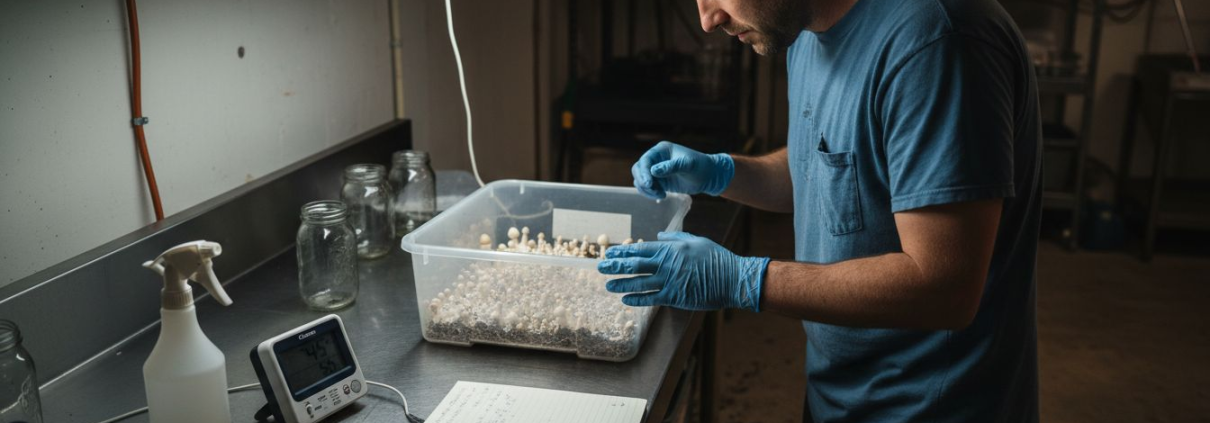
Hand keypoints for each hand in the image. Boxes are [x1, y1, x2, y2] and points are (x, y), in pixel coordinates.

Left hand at [597, 232, 770, 310]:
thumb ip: (675, 238)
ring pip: (640, 283)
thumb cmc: (716, 258)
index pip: (641, 249)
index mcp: (671, 249)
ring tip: (608, 285)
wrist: (732, 278)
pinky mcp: (675, 296)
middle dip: (616, 266)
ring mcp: (670, 281)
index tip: (610, 253)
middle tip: (600, 268)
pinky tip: (625, 299)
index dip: (623, 252)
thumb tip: (659, 236)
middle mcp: (667, 264)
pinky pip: (651, 298)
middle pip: (636, 265)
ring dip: (622, 284)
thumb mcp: (695, 240)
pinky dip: (637, 299)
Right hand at [632, 141, 734, 199]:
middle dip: (643, 181)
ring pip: (641, 180)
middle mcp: (657, 159)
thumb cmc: (700, 166)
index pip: (645, 160)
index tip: (649, 184)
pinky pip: (647, 187)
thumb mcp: (687, 165)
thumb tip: (653, 171)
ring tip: (661, 195)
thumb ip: (671, 167)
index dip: (644, 172)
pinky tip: (662, 196)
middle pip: (638, 169)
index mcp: (661, 150)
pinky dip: (650, 193)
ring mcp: (657, 171)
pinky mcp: (660, 181)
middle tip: (653, 190)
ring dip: (646, 189)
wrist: (709, 176)